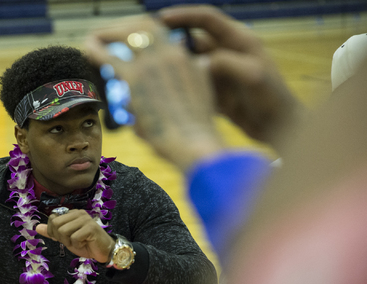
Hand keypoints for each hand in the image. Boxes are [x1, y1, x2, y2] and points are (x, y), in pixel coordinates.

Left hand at [35, 209, 114, 261]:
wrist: (103, 251)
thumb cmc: (85, 244)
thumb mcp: (66, 238)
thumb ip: (52, 232)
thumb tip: (37, 228)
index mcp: (72, 213)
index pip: (53, 218)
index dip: (53, 231)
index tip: (63, 238)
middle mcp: (78, 213)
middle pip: (56, 224)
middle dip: (60, 237)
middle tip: (70, 242)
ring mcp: (85, 219)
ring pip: (63, 231)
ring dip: (69, 242)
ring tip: (78, 243)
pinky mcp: (90, 227)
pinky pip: (74, 238)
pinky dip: (77, 245)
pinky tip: (85, 244)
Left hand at [85, 15, 224, 170]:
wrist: (196, 144)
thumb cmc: (196, 129)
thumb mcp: (204, 92)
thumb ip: (196, 74)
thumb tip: (200, 63)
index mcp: (186, 58)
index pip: (162, 32)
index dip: (143, 31)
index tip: (128, 38)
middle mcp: (171, 53)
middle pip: (145, 26)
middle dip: (124, 27)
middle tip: (108, 35)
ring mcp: (154, 63)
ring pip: (126, 34)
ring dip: (107, 34)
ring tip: (92, 39)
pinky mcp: (136, 79)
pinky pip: (109, 56)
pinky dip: (96, 48)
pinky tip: (86, 48)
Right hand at [159, 5, 304, 144]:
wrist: (278, 128)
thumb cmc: (273, 98)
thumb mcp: (253, 76)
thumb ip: (227, 63)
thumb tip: (201, 62)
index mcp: (238, 40)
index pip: (207, 18)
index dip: (184, 16)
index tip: (160, 18)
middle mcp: (225, 51)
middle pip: (191, 39)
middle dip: (170, 41)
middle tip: (144, 48)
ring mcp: (218, 72)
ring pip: (188, 62)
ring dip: (171, 65)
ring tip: (147, 70)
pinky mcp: (212, 90)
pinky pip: (191, 83)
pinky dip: (178, 85)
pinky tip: (161, 91)